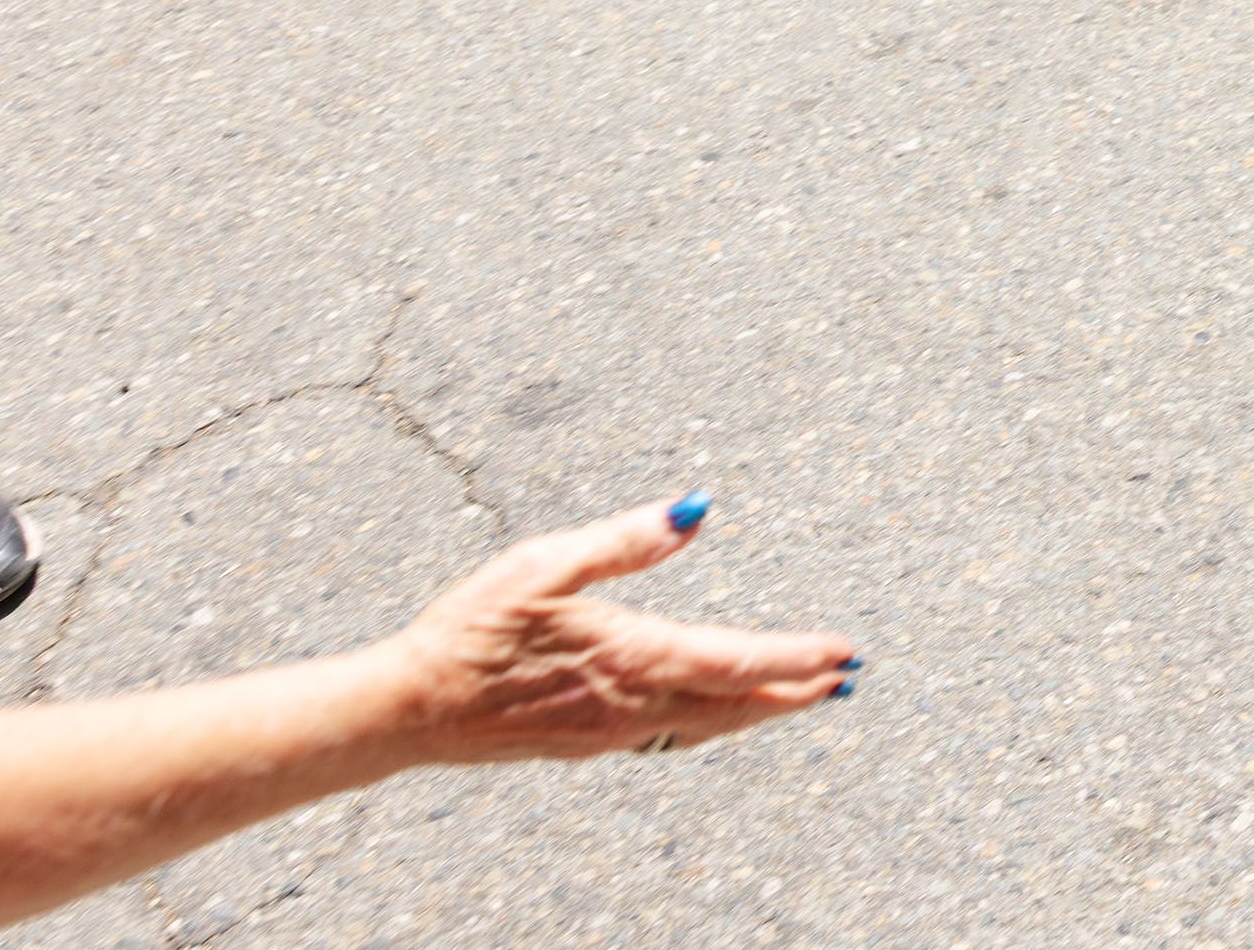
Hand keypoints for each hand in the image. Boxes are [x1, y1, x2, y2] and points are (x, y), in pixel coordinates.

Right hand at [369, 498, 853, 765]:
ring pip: (705, 725)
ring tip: (801, 698)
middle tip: (845, 681)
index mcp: (632, 655)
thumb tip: (695, 509)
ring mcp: (610, 732)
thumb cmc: (471, 629)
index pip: (737, 662)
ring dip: (758, 712)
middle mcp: (632, 703)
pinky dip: (710, 722)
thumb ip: (625, 540)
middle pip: (735, 704)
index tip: (843, 653)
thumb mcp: (543, 563)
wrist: (408, 708)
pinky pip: (669, 735)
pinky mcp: (586, 744)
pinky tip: (715, 714)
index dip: (796, 659)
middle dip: (795, 692)